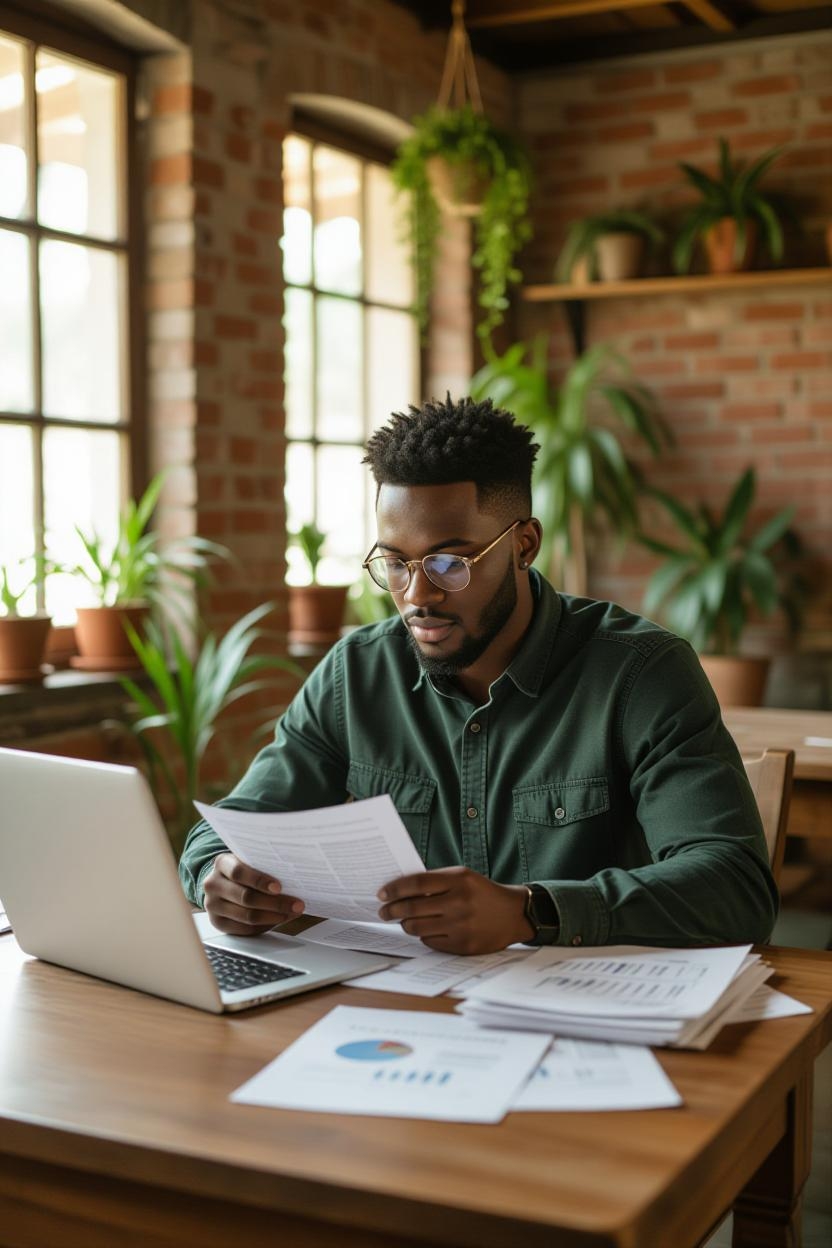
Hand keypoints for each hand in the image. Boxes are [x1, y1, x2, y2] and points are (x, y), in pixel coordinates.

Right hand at [202, 853, 304, 935]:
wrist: (222, 883)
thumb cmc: (243, 871)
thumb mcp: (248, 862)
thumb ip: (264, 866)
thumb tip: (294, 878)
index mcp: (222, 863)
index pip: (239, 872)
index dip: (259, 880)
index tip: (279, 887)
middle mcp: (213, 884)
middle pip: (245, 897)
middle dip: (275, 903)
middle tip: (296, 904)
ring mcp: (213, 905)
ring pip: (246, 916)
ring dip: (273, 916)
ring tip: (290, 913)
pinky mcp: (218, 923)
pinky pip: (244, 929)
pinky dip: (265, 925)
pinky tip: (278, 919)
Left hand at [377, 866, 533, 954]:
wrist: (513, 914)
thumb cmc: (482, 892)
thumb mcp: (463, 877)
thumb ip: (436, 882)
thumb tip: (400, 891)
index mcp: (459, 880)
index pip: (417, 884)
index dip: (395, 889)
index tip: (382, 894)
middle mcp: (459, 903)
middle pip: (412, 908)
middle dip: (392, 910)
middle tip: (383, 911)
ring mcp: (461, 926)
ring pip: (417, 928)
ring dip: (406, 924)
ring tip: (405, 920)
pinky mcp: (463, 945)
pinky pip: (430, 942)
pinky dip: (423, 936)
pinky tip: (427, 930)